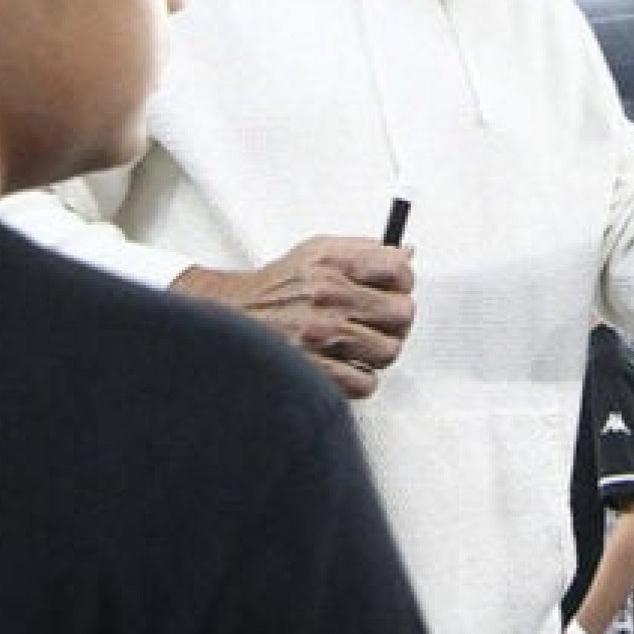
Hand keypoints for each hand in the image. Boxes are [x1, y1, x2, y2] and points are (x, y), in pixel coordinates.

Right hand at [173, 236, 414, 397]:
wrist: (228, 318)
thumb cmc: (276, 289)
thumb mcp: (317, 252)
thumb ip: (364, 250)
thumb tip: (406, 253)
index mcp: (331, 261)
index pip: (398, 268)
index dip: (403, 282)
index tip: (396, 288)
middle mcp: (327, 294)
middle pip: (402, 312)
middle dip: (394, 320)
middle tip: (378, 321)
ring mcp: (321, 333)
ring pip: (389, 350)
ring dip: (376, 351)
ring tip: (357, 343)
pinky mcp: (315, 369)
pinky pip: (367, 382)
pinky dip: (359, 378)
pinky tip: (344, 363)